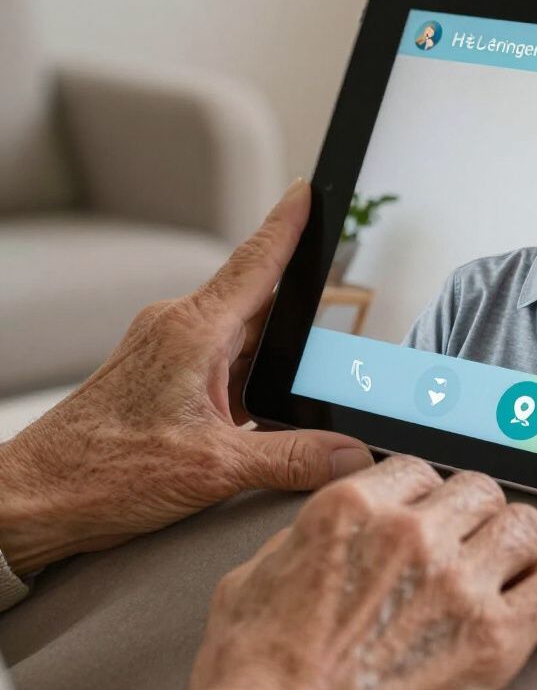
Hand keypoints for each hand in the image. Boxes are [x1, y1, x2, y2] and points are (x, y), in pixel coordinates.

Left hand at [0, 180, 371, 575]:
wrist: (34, 499)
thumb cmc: (101, 472)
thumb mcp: (213, 468)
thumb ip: (291, 458)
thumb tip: (349, 454)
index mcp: (193, 331)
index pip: (254, 263)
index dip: (287, 224)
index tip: (307, 190)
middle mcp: (180, 330)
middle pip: (258, 303)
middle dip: (299, 313)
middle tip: (338, 330)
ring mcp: (169, 352)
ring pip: (242, 337)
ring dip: (274, 356)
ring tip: (304, 385)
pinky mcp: (162, 378)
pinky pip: (223, 363)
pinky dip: (251, 378)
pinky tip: (265, 410)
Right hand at [162, 456, 536, 689]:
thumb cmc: (256, 678)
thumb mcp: (252, 579)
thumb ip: (302, 538)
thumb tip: (327, 530)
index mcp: (355, 509)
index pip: (420, 469)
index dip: (427, 496)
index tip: (431, 516)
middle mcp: (414, 533)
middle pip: (480, 491)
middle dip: (476, 517)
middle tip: (470, 545)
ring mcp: (459, 582)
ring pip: (527, 526)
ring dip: (519, 547)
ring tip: (509, 569)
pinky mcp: (495, 638)